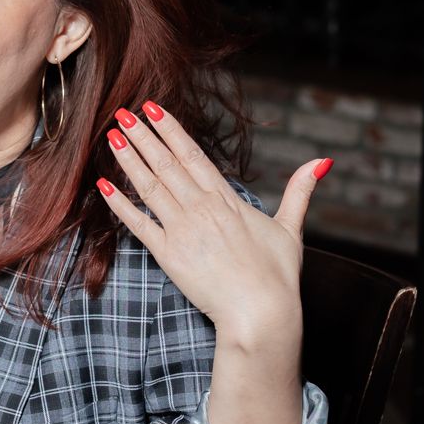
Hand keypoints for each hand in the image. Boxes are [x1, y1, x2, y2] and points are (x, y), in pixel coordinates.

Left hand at [97, 101, 328, 356]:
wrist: (261, 314)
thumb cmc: (277, 277)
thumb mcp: (291, 229)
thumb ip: (299, 192)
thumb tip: (320, 162)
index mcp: (228, 200)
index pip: (194, 155)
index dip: (171, 130)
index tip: (153, 109)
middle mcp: (203, 209)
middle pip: (167, 164)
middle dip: (143, 136)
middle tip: (122, 112)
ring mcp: (184, 231)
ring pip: (151, 187)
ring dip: (130, 160)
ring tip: (112, 136)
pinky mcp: (169, 256)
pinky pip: (139, 225)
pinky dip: (120, 205)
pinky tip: (103, 186)